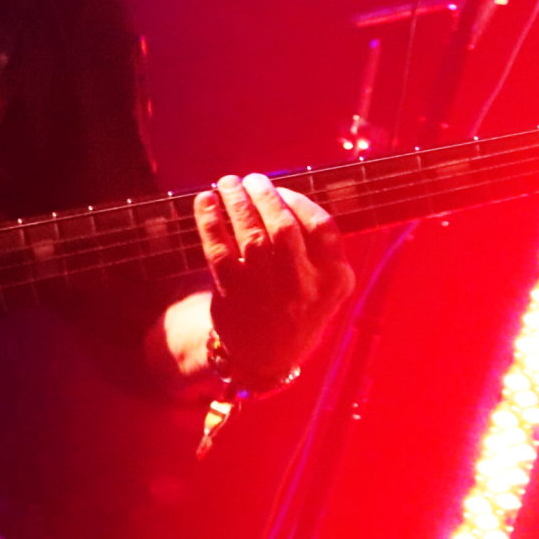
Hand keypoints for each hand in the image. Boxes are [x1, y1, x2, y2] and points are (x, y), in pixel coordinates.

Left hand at [193, 173, 355, 389]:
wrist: (265, 359)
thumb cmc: (294, 307)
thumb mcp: (323, 286)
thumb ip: (316, 248)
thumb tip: (279, 192)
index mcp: (334, 281)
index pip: (322, 226)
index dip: (300, 201)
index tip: (282, 190)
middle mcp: (303, 287)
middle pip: (283, 226)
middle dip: (265, 194)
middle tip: (251, 179)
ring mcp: (267, 293)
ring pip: (250, 235)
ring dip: (236, 200)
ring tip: (227, 183)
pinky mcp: (234, 295)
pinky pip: (218, 250)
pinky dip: (209, 220)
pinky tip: (204, 200)